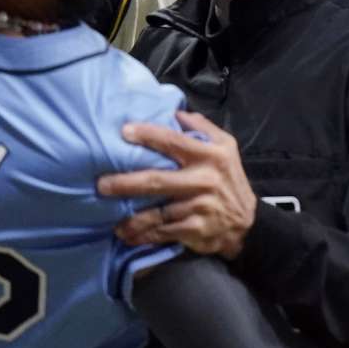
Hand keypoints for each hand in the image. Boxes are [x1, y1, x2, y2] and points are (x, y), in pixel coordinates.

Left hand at [97, 111, 256, 259]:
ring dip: (131, 217)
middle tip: (101, 184)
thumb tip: (175, 112)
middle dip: (126, 183)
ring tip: (110, 219)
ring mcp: (199, 206)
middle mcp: (204, 179)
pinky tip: (127, 235)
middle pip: (158, 180)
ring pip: (157, 212)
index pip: (174, 142)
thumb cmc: (229, 179)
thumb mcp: (226, 147)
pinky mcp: (195, 229)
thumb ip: (202, 128)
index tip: (124, 132)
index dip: (148, 135)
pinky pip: (163, 231)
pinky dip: (144, 235)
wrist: (247, 222)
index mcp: (210, 155)